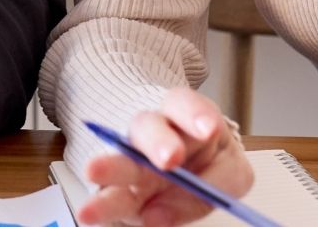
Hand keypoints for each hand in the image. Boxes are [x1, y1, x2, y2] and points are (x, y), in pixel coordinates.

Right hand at [78, 87, 252, 226]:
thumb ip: (213, 187)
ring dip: (111, 166)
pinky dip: (100, 204)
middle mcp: (152, 132)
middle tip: (169, 158)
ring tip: (94, 172)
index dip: (196, 114)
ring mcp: (131, 158)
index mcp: (185, 116)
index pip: (185, 105)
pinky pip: (107, 193)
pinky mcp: (116, 187)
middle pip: (149, 127)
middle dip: (159, 141)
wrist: (173, 168)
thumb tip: (167, 209)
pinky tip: (90, 211)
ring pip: (121, 157)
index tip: (208, 129)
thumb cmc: (205, 162)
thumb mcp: (227, 171)